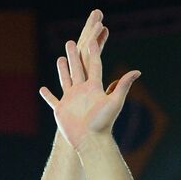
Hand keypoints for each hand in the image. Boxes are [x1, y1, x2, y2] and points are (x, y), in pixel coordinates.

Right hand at [39, 9, 140, 149]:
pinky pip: (53, 100)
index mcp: (94, 87)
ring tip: (60, 59)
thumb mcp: (114, 102)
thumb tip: (138, 71)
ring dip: (62, 70)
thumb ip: (124, 85)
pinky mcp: (61, 110)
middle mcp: (82, 91)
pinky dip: (48, 95)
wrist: (92, 141)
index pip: (94, 65)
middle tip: (70, 42)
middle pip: (77, 69)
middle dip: (74, 55)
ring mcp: (71, 100)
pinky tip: (42, 89)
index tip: (92, 38)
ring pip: (65, 81)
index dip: (93, 52)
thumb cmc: (103, 123)